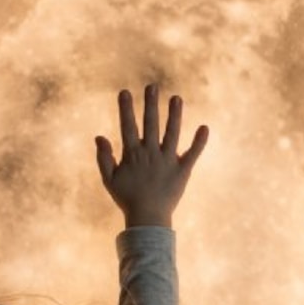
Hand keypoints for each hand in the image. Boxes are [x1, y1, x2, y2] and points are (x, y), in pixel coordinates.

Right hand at [95, 83, 208, 228]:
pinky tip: (204, 127)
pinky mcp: (183, 170)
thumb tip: (99, 136)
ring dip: (174, 115)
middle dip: (150, 104)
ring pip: (172, 133)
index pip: (128, 126)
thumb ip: (104, 158)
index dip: (126, 109)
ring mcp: (168, 161)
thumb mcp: (110, 179)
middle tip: (152, 86)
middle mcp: (151, 154)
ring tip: (176, 98)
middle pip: (151, 124)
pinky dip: (199, 141)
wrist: (148, 218)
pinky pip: (193, 154)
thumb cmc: (127, 198)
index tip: (125, 92)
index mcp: (133, 154)